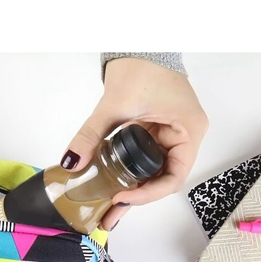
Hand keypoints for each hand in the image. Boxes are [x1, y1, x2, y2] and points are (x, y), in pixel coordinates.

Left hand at [62, 57, 208, 228]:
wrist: (139, 44)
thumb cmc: (141, 68)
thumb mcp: (114, 107)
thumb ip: (90, 136)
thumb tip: (72, 163)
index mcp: (189, 131)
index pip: (174, 177)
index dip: (148, 194)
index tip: (121, 199)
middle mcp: (186, 136)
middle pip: (163, 179)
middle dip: (136, 200)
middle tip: (109, 217)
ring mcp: (172, 135)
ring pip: (153, 173)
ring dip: (132, 191)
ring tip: (107, 211)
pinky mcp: (157, 133)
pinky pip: (146, 161)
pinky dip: (130, 175)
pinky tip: (111, 189)